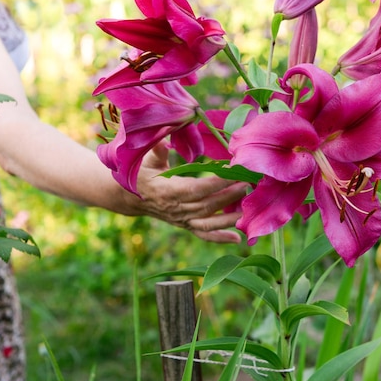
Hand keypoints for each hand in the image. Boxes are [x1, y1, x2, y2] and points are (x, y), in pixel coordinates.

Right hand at [122, 143, 247, 242]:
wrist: (132, 196)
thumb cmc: (142, 173)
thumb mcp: (146, 160)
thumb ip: (157, 151)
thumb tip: (163, 141)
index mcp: (168, 191)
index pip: (196, 188)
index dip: (215, 182)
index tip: (232, 171)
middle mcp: (177, 209)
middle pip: (207, 205)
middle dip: (230, 195)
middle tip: (249, 183)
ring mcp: (182, 219)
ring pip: (208, 223)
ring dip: (229, 218)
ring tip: (248, 211)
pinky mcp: (186, 225)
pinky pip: (203, 235)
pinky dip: (220, 238)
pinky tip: (237, 239)